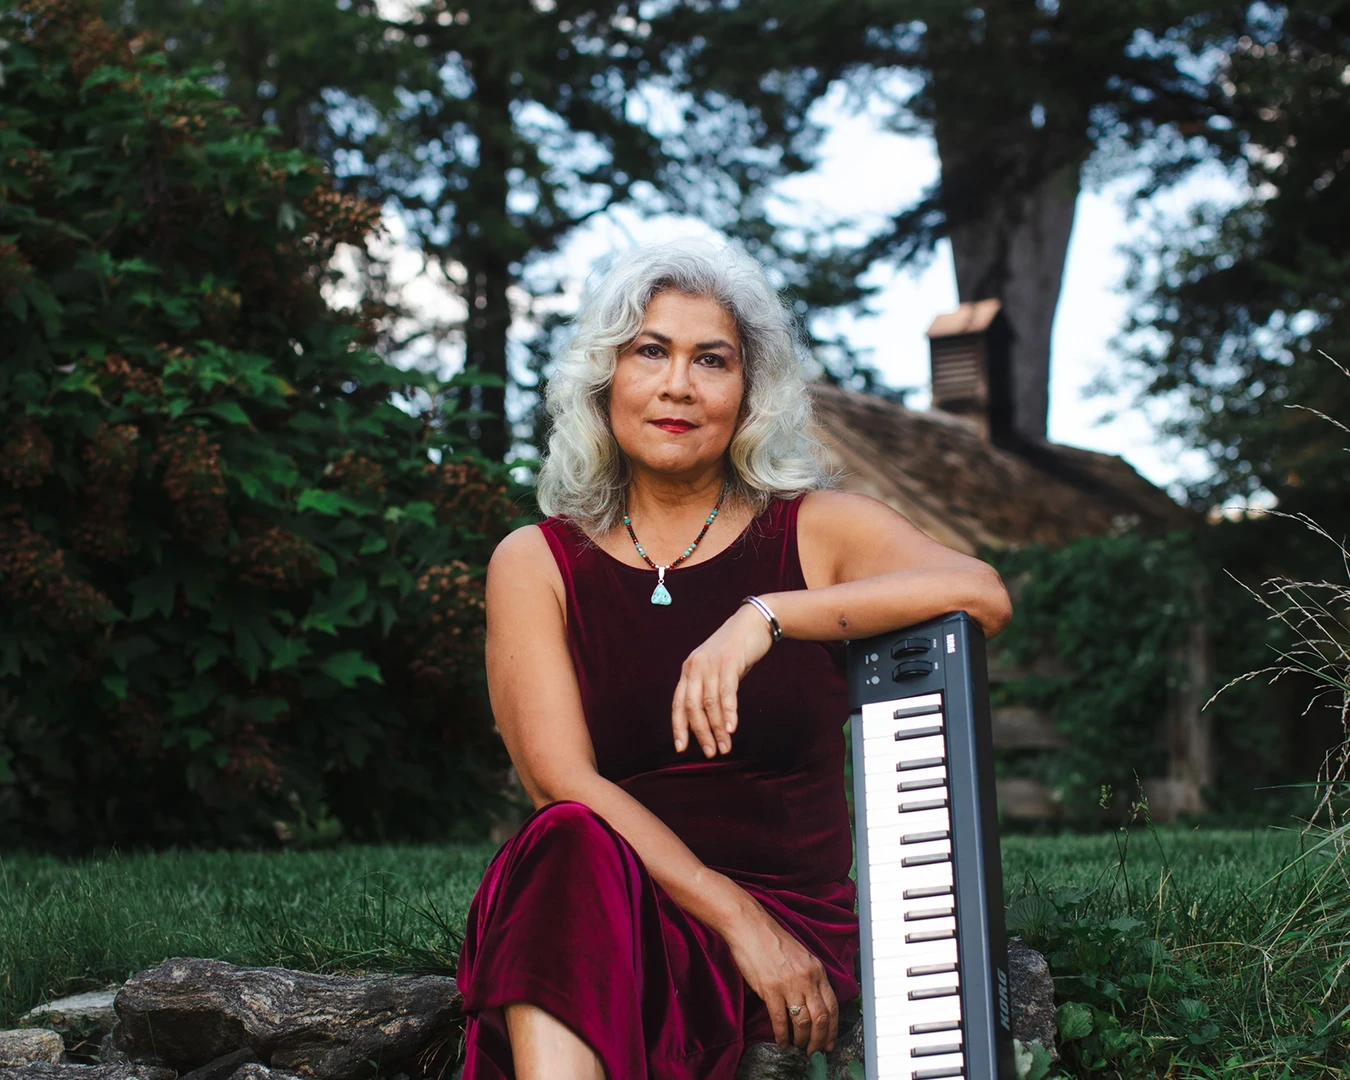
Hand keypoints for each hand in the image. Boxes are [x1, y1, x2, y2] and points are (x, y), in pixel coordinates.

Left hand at [672, 602, 773, 757]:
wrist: (752, 622)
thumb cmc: (735, 650)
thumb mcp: (715, 669)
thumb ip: (709, 690)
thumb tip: (709, 720)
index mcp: (688, 671)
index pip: (677, 704)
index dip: (678, 727)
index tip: (681, 748)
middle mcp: (695, 667)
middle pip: (692, 707)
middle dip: (701, 733)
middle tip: (710, 752)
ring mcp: (711, 664)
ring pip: (710, 703)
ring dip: (717, 728)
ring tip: (724, 746)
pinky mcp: (729, 662)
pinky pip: (726, 692)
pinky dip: (728, 712)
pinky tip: (732, 728)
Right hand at [721, 904, 838, 1054]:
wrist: (749, 926)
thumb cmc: (772, 940)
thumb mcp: (801, 955)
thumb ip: (809, 977)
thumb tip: (812, 1004)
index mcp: (817, 969)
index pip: (833, 1006)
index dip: (833, 1029)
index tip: (829, 1042)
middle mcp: (807, 978)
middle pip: (821, 1018)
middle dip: (819, 1040)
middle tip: (814, 1051)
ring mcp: (789, 984)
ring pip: (803, 1023)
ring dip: (801, 1040)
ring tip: (798, 1047)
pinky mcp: (770, 989)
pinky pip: (780, 1020)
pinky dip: (782, 1035)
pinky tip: (781, 1041)